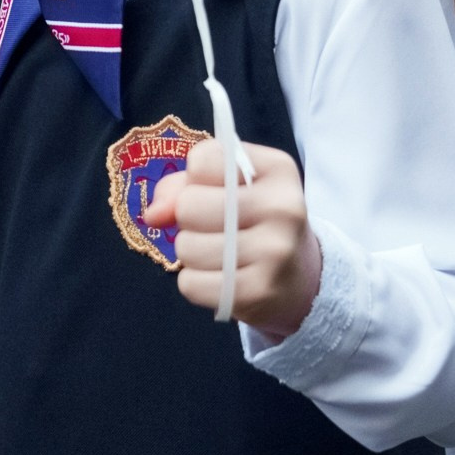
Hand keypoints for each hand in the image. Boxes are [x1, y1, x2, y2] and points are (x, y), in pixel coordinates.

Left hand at [142, 136, 320, 338]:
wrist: (300, 280)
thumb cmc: (254, 222)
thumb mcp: (229, 188)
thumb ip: (183, 186)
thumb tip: (153, 214)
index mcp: (277, 170)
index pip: (203, 160)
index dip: (196, 179)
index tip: (216, 191)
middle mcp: (282, 207)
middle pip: (188, 205)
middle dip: (188, 219)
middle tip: (215, 229)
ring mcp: (273, 253)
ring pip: (186, 247)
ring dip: (190, 253)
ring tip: (220, 254)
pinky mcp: (257, 293)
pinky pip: (189, 284)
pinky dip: (195, 283)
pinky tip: (221, 279)